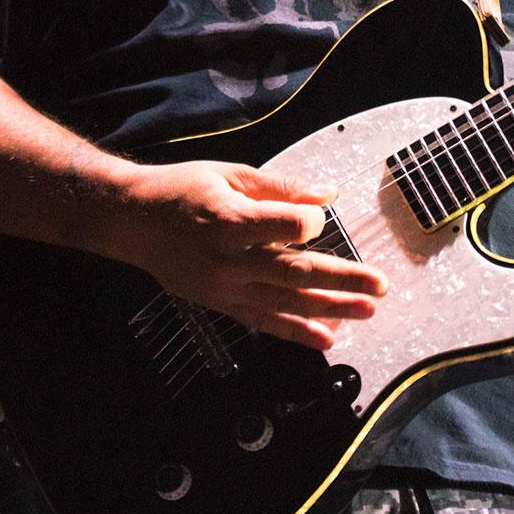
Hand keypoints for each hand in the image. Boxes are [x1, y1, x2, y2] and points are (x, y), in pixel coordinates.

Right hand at [110, 159, 387, 349]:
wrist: (133, 222)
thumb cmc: (183, 190)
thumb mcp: (230, 174)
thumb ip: (281, 187)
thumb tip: (327, 195)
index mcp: (230, 219)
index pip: (285, 227)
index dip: (310, 223)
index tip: (318, 219)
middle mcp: (228, 260)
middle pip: (295, 273)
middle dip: (342, 281)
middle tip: (380, 286)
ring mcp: (225, 288)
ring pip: (286, 303)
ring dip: (330, 309)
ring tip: (368, 311)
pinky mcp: (222, 305)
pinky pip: (265, 322)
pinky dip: (297, 332)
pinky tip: (327, 338)